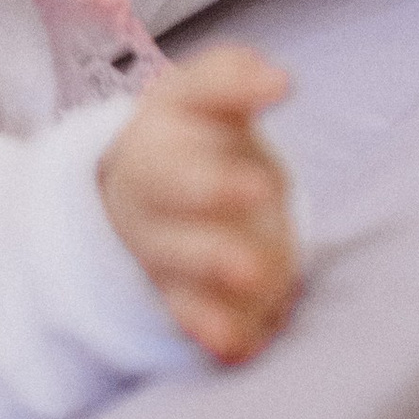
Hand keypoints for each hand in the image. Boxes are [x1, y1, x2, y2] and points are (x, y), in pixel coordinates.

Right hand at [98, 44, 296, 363]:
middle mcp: (150, 176)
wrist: (136, 197)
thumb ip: (235, 77)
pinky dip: (206, 325)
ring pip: (173, 250)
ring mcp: (154, 237)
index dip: (236, 87)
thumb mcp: (205, 98)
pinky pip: (182, 309)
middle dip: (211, 184)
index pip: (195, 91)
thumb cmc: (191, 139)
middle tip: (266, 188)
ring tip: (254, 271)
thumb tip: (276, 78)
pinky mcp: (168, 288)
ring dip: (211, 257)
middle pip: (169, 178)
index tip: (283, 86)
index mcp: (165, 116)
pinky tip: (233, 341)